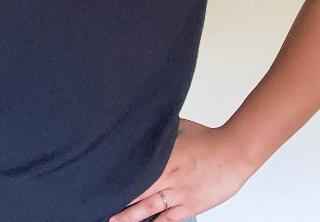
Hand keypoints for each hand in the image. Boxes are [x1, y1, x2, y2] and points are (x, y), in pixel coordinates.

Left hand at [108, 118, 251, 221]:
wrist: (233, 153)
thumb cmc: (208, 138)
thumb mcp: (179, 126)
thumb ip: (160, 129)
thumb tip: (145, 121)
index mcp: (162, 156)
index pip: (134, 170)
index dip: (117, 177)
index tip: (101, 181)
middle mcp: (167, 177)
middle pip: (136, 192)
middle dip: (118, 200)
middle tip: (101, 204)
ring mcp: (178, 194)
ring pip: (148, 209)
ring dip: (129, 217)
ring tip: (113, 221)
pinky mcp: (190, 206)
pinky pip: (168, 220)